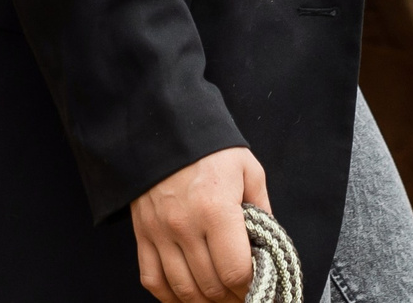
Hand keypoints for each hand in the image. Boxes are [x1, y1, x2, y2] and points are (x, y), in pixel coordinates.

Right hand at [131, 146, 269, 302]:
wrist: (162, 127)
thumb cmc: (209, 148)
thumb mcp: (248, 169)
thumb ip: (262, 209)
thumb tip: (269, 244)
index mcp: (216, 210)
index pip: (235, 272)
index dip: (250, 287)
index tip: (259, 286)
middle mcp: (185, 226)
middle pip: (211, 286)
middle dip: (232, 297)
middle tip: (243, 294)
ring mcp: (159, 233)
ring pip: (183, 289)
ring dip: (205, 301)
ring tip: (220, 297)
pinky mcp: (142, 234)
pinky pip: (152, 279)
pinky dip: (170, 296)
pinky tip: (187, 296)